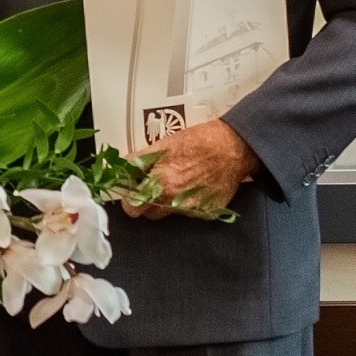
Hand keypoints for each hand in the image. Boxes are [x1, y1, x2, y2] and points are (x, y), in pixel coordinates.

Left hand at [123, 119, 258, 219]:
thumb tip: (122, 168)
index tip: (132, 193)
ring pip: (169, 214)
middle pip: (149, 214)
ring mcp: (192, 210)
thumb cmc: (198, 142)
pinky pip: (188, 213)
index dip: (130, 200)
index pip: (132, 208)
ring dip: (168, 202)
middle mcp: (175, 202)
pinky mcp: (207, 213)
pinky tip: (194, 186)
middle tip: (156, 184)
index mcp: (160, 184)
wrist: (233, 147)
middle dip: (148, 202)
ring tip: (179, 181)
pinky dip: (187, 203)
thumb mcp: (163, 144)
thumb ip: (139, 160)